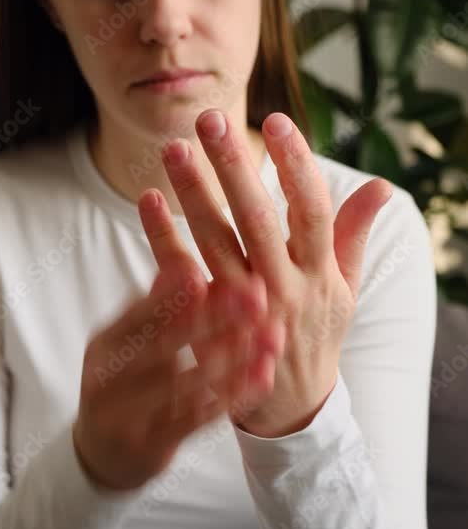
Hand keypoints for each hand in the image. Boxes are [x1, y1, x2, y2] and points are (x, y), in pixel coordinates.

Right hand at [72, 261, 274, 491]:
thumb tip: (178, 264)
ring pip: (187, 384)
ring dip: (235, 358)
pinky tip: (263, 377)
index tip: (210, 272)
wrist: (101, 455)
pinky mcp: (152, 445)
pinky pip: (199, 419)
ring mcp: (128, 416)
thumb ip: (153, 310)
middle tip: (256, 295)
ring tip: (273, 335)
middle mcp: (109, 380)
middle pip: (164, 346)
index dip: (175, 294)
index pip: (139, 314)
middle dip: (214, 318)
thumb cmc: (122, 387)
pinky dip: (234, 396)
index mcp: (104, 345)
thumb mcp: (125, 346)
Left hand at [138, 109, 392, 437]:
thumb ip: (353, 236)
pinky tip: (147, 201)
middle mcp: (283, 289)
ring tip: (172, 149)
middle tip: (210, 120)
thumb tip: (381, 186)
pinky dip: (162, 238)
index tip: (277, 122)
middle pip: (257, 221)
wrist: (290, 408)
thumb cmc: (315, 335)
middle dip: (234, 168)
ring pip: (214, 244)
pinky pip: (180, 276)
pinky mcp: (206, 327)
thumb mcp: (343, 290)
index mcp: (319, 274)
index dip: (296, 166)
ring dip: (193, 194)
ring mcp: (241, 311)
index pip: (312, 211)